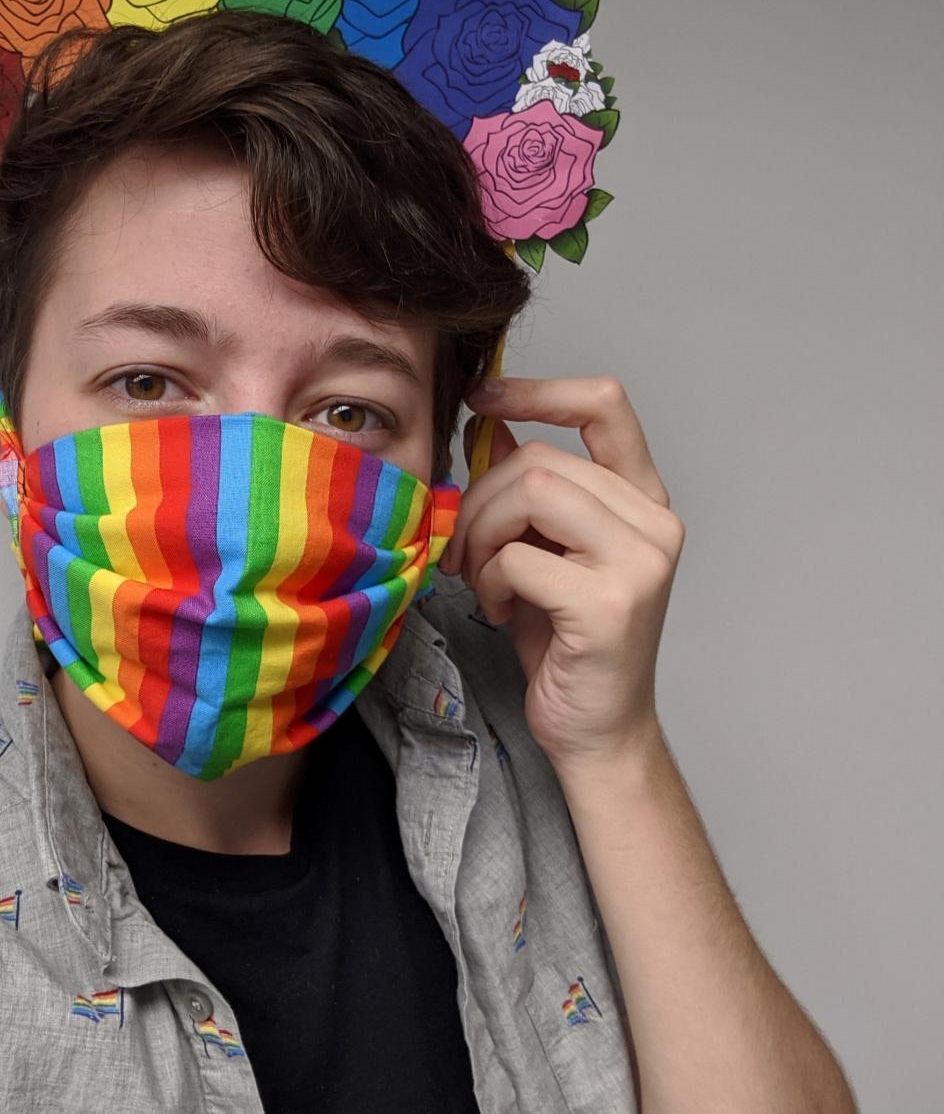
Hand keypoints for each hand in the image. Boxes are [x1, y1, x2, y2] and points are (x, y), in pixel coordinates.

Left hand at [438, 376, 684, 773]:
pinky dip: (489, 581)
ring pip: (531, 491)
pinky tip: (501, 609)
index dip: (538, 390)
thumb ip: (531, 488)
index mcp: (642, 499)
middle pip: (542, 459)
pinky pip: (518, 557)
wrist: (597, 730)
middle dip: (481, 499)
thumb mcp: (543, 549)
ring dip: (483, 536)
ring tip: (482, 579)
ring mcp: (640, 562)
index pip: (604, 404)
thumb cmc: (566, 641)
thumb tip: (493, 427)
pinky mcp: (611, 604)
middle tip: (465, 548)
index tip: (483, 399)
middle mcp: (654, 522)